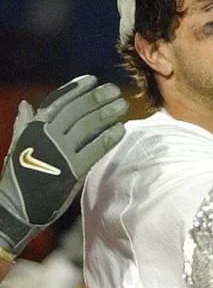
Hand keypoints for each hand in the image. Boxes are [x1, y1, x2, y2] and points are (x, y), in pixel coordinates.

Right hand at [0, 75, 126, 258]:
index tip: (92, 80)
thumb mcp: (18, 145)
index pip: (59, 102)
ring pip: (88, 126)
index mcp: (34, 127)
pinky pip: (95, 149)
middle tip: (115, 90)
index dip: (76, 89)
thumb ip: (25, 124)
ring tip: (122, 105)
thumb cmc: (18, 177)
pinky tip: (120, 129)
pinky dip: (109, 137)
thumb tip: (26, 104)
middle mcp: (46, 135)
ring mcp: (60, 151)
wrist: (17, 207)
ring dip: (107, 113)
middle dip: (97, 98)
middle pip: (77, 111)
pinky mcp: (72, 169)